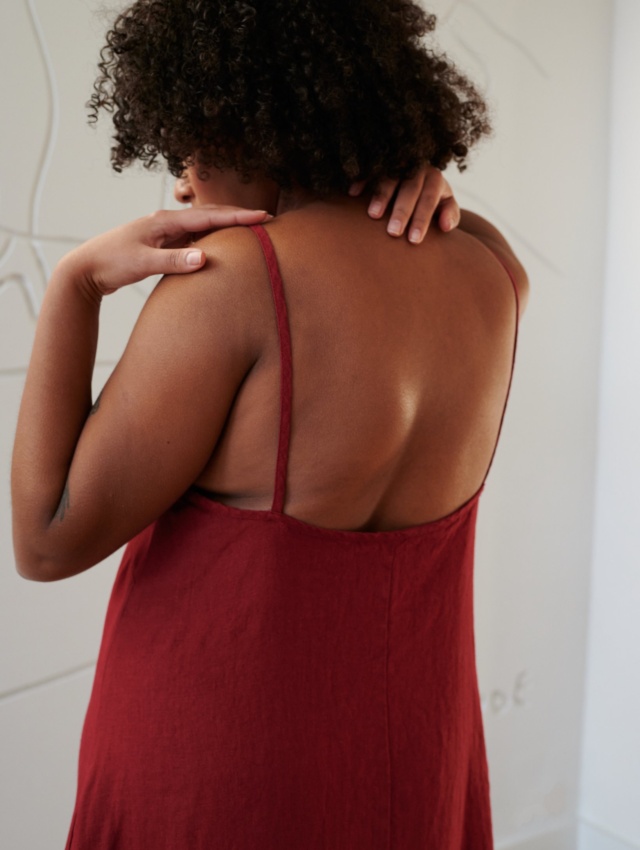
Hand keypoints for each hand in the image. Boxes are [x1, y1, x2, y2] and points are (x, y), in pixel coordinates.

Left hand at [62, 205, 272, 296]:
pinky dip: (211, 239)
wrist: (86, 268)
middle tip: (265, 219)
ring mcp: (165, 233)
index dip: (239, 217)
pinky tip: (220, 246)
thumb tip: (204, 258)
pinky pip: (194, 239)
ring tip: (250, 230)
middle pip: (210, 215)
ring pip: (203, 226)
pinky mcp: (162, 245)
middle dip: (238, 216)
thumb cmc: (112, 263)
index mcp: (165, 221)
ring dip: (226, 226)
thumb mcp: (143, 263)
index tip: (263, 216)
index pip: (210, 216)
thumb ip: (173, 261)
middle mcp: (167, 222)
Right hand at [349, 165, 459, 243]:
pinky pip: (370, 169)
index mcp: (435, 179)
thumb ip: (450, 214)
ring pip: (390, 177)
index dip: (422, 220)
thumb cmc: (431, 196)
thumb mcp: (445, 203)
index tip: (414, 240)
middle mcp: (417, 168)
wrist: (418, 173)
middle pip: (410, 189)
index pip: (429, 199)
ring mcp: (397, 162)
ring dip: (381, 195)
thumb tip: (446, 226)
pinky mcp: (380, 161)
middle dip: (402, 211)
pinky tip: (353, 194)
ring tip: (373, 215)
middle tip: (394, 232)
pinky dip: (362, 180)